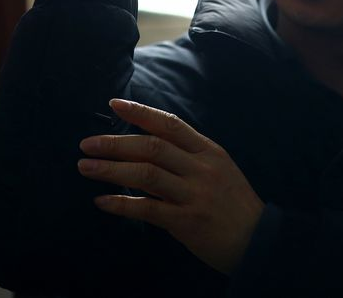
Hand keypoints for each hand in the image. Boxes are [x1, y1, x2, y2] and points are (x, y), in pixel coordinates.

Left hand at [77, 99, 264, 274]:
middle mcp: (201, 168)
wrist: (257, 238)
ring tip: (86, 167)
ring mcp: (194, 194)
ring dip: (111, 170)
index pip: (170, 124)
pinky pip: (148, 209)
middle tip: (87, 144)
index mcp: (209, 151)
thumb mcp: (218, 169)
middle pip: (153, 147)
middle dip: (116, 143)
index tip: (113, 104)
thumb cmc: (233, 202)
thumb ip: (188, 157)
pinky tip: (101, 201)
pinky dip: (122, 204)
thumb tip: (147, 146)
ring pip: (146, 174)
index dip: (141, 112)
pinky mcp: (186, 221)